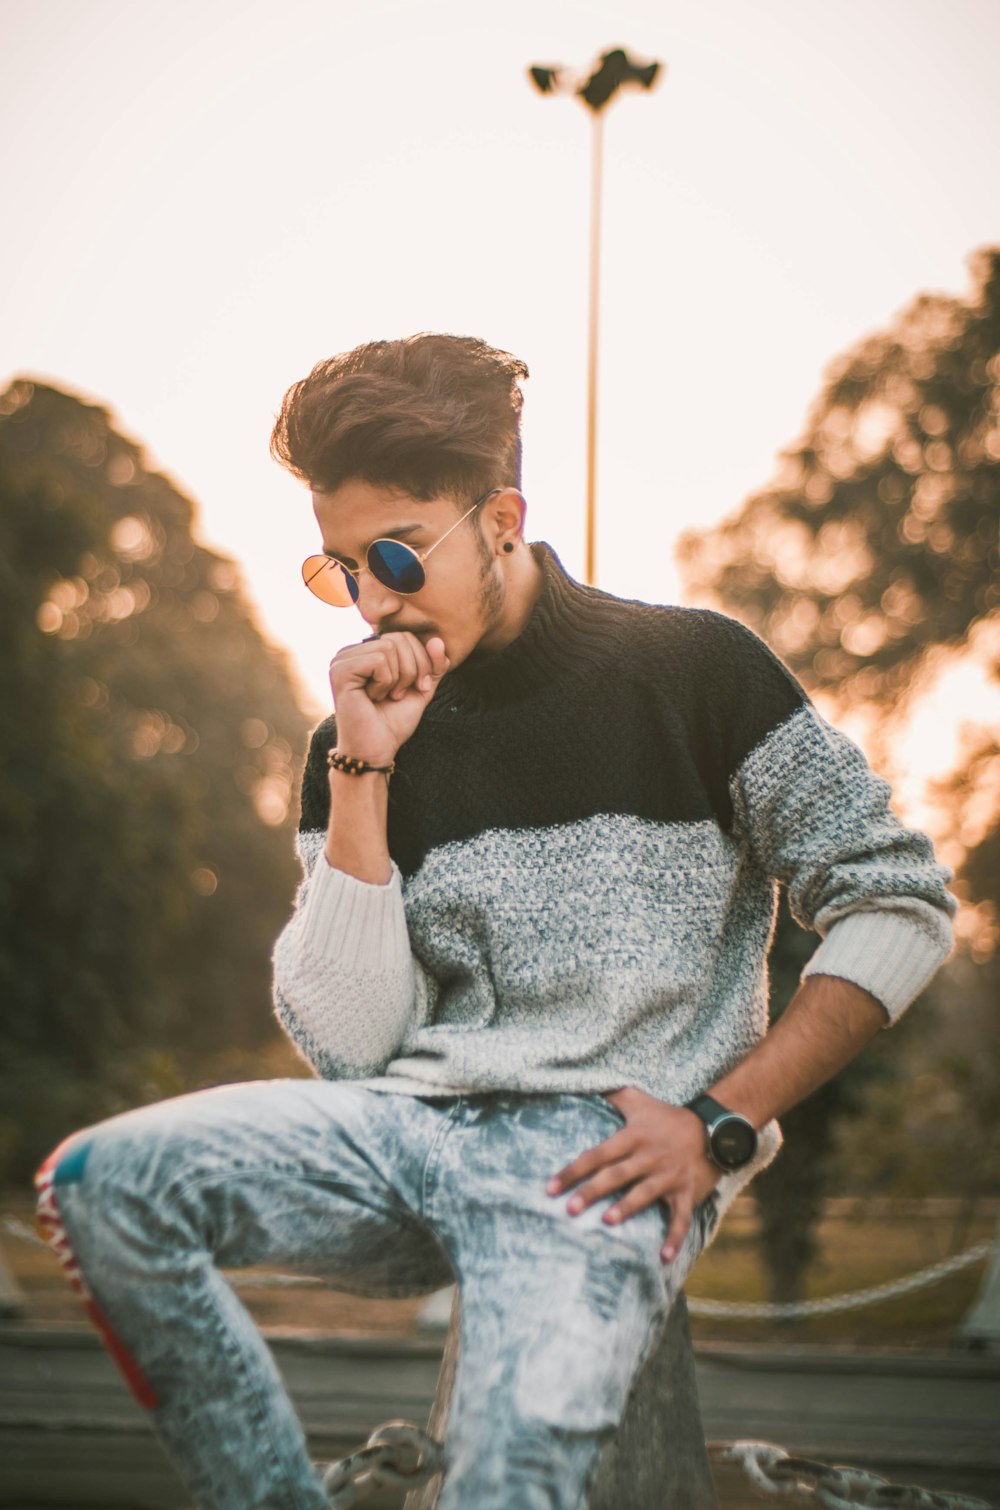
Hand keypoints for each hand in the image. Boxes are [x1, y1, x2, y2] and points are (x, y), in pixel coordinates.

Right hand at [329, 632, 448, 765]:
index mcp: (366, 652)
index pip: (404, 636)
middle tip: (400, 695)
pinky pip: (379, 659)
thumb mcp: (421, 688)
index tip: (417, 687)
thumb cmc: (393, 723)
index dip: (422, 661)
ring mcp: (342, 660)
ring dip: (398, 678)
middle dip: (413, 669)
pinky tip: (373, 697)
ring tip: (386, 696)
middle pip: (399, 638)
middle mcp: (351, 652)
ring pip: (389, 647)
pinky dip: (386, 682)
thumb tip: (438, 639)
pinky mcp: (340, 671)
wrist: (375, 750)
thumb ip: (433, 664)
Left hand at [547, 1088, 718, 1262]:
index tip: (551, 1188)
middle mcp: (648, 1156)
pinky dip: (674, 1237)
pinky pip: (680, 1217)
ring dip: (626, 1207)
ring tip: (607, 1221)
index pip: (597, 1154)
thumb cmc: (668, 1117)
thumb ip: (612, 1094)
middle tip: (570, 1208)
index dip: (573, 1171)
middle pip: (616, 1175)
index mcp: (633, 1137)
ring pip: (644, 1193)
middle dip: (592, 1191)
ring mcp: (668, 1175)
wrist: (713, 1128)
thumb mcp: (639, 1101)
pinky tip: (663, 1258)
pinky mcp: (687, 1191)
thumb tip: (585, 1079)